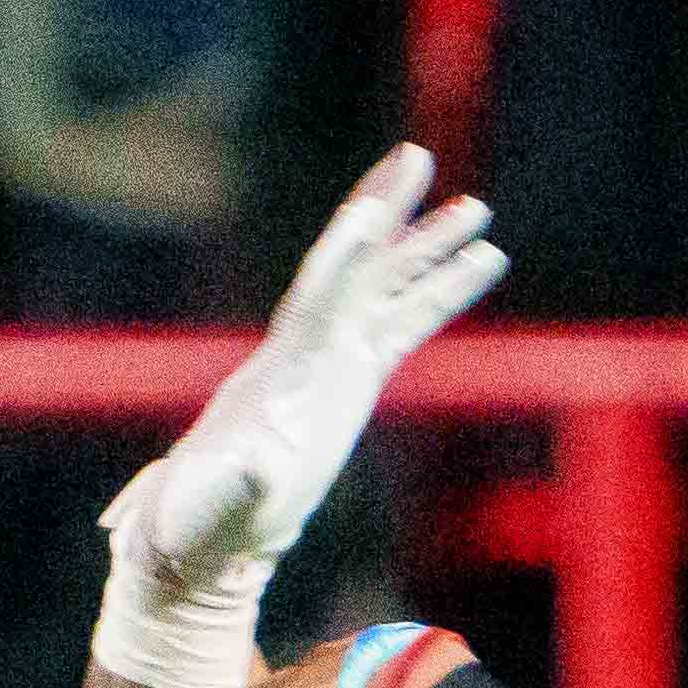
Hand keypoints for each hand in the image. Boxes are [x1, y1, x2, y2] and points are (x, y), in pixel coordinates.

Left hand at [107, 145, 506, 615]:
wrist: (209, 531)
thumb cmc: (205, 522)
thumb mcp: (216, 506)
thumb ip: (237, 485)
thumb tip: (258, 466)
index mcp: (282, 371)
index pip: (318, 299)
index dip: (344, 258)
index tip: (371, 212)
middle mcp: (308, 347)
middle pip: (354, 267)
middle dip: (385, 212)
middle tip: (416, 157)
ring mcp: (332, 358)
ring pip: (386, 288)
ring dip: (428, 247)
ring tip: (478, 209)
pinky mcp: (352, 377)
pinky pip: (404, 324)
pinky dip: (439, 294)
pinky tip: (482, 265)